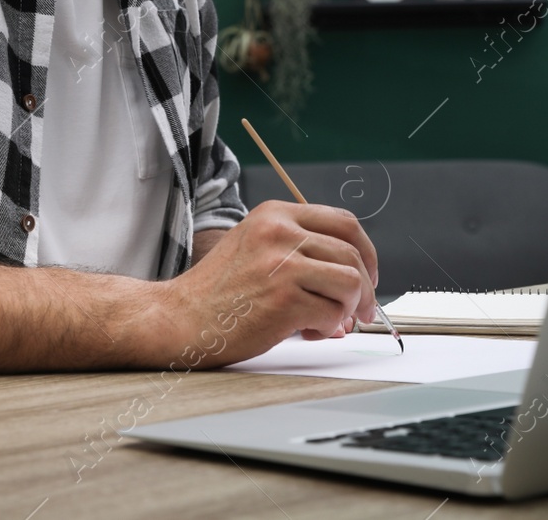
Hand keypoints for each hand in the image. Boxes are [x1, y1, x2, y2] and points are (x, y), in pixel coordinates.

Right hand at [157, 201, 379, 368]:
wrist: (180, 318)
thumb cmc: (218, 292)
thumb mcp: (256, 248)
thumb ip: (301, 253)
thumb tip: (353, 281)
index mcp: (275, 214)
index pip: (344, 222)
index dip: (365, 251)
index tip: (368, 274)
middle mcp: (280, 232)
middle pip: (353, 253)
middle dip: (367, 288)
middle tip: (363, 310)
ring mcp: (283, 264)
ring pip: (351, 282)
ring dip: (349, 309)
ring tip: (328, 321)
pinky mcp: (285, 299)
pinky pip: (333, 314)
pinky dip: (328, 328)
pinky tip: (307, 331)